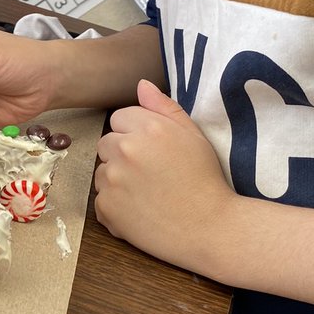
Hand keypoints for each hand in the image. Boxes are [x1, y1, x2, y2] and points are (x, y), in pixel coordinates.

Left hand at [94, 79, 234, 270]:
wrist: (211, 228)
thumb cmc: (205, 180)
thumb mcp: (193, 136)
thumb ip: (164, 107)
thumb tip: (141, 85)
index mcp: (148, 127)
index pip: (119, 118)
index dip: (136, 134)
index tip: (153, 152)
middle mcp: (126, 149)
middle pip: (106, 143)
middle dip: (122, 155)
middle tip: (150, 174)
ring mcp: (113, 180)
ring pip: (102, 172)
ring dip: (117, 181)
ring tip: (147, 194)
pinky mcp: (107, 207)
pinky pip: (101, 201)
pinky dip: (116, 207)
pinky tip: (141, 212)